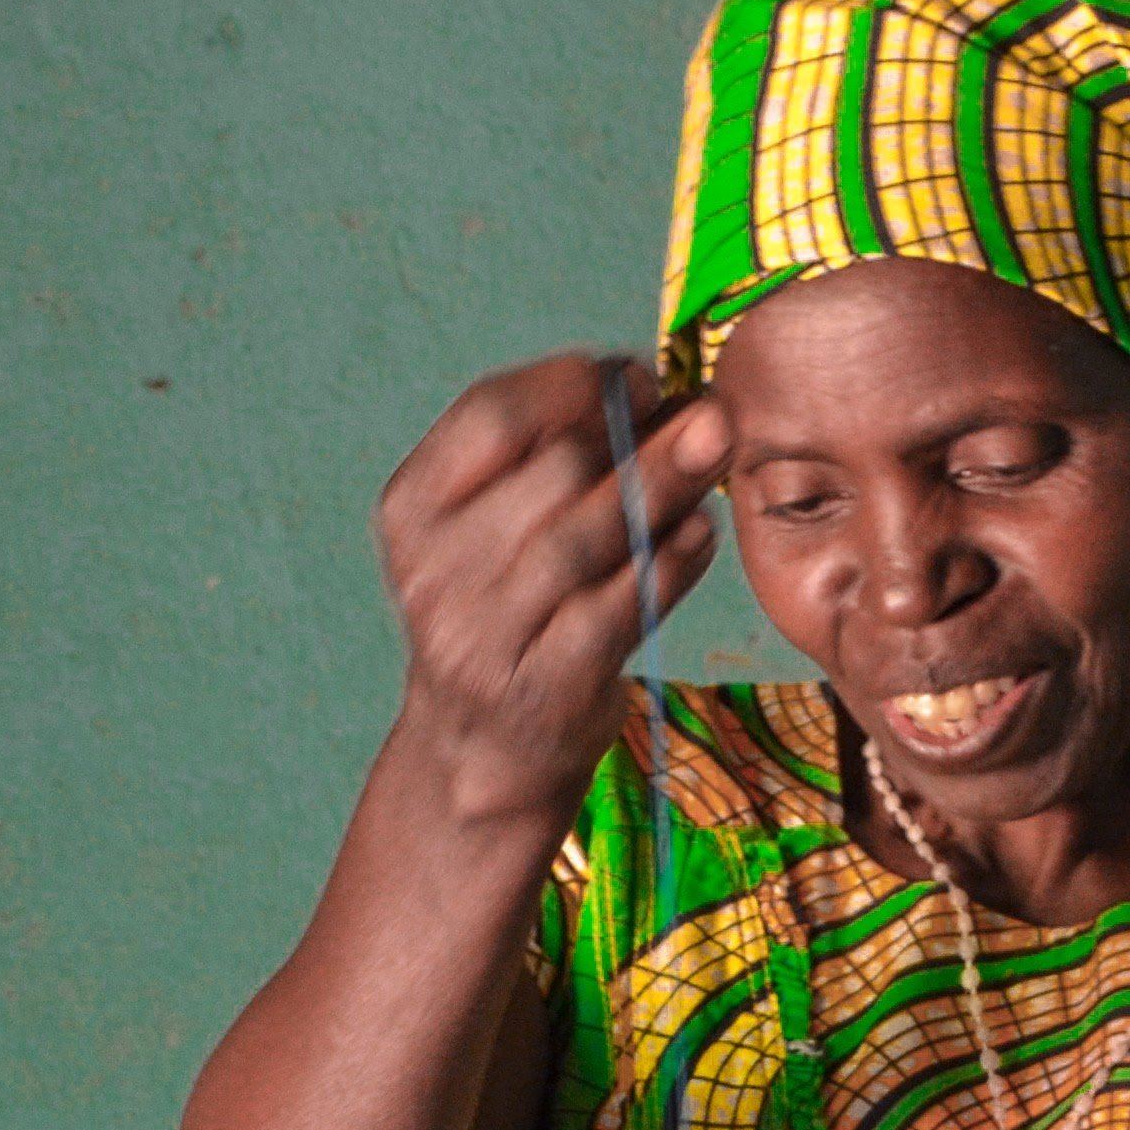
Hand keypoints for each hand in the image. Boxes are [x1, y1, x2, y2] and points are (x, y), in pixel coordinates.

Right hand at [371, 352, 728, 824]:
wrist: (482, 752)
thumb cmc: (509, 615)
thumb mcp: (497, 530)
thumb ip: (560, 458)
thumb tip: (679, 397)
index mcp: (412, 512)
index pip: (488, 417)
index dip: (570, 383)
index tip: (633, 378)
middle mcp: (432, 572)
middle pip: (547, 472)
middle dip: (633, 432)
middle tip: (698, 418)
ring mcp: (483, 635)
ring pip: (586, 535)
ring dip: (664, 480)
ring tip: (718, 442)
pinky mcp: (543, 687)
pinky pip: (618, 606)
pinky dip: (668, 563)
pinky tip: (701, 532)